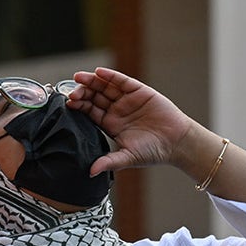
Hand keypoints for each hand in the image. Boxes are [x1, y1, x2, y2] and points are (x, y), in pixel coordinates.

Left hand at [67, 67, 199, 176]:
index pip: (90, 112)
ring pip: (105, 87)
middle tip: (72, 92)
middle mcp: (116, 110)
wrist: (177, 142)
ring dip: (92, 81)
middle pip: (94, 97)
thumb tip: (90, 172)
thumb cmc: (153, 152)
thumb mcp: (128, 157)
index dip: (79, 106)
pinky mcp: (139, 91)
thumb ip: (109, 162)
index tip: (69, 103)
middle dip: (82, 93)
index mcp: (110, 124)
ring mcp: (127, 99)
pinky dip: (111, 76)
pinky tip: (99, 73)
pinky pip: (122, 81)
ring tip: (79, 78)